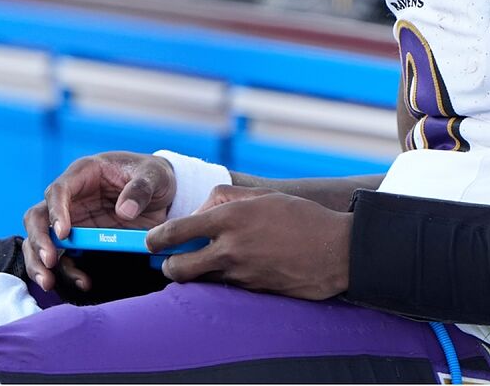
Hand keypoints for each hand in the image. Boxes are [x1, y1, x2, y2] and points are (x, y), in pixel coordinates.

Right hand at [22, 151, 175, 291]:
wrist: (163, 190)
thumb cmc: (154, 176)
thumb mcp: (155, 176)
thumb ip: (141, 189)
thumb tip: (124, 211)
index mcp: (84, 173)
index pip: (58, 190)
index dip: (56, 212)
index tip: (63, 234)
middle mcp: (71, 197)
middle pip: (38, 217)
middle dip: (38, 241)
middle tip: (49, 262)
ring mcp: (73, 219)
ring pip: (41, 239)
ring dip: (39, 261)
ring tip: (48, 282)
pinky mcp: (80, 239)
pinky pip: (65, 257)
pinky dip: (67, 271)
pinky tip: (82, 282)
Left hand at [148, 185, 351, 300]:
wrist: (337, 251)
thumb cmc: (302, 217)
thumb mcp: (265, 197)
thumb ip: (228, 199)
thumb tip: (201, 209)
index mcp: (231, 218)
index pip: (176, 231)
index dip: (156, 239)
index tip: (151, 242)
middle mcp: (231, 248)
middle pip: (178, 268)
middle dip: (168, 266)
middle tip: (171, 261)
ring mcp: (241, 274)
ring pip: (201, 281)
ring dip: (198, 274)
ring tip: (207, 264)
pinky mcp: (253, 292)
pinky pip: (227, 288)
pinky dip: (225, 280)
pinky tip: (240, 269)